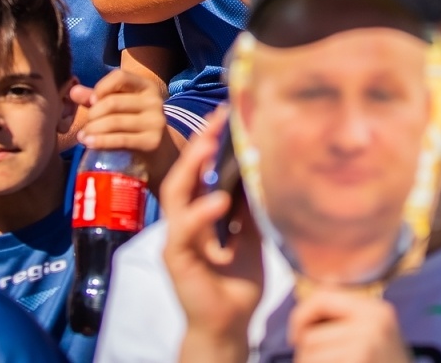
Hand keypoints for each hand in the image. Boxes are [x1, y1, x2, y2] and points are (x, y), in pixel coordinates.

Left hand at [75, 70, 166, 152]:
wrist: (159, 151)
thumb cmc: (133, 123)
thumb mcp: (118, 106)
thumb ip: (96, 97)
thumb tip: (73, 90)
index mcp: (146, 86)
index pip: (120, 76)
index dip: (101, 87)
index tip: (90, 101)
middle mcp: (154, 101)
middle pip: (113, 102)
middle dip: (93, 114)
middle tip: (86, 125)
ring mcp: (155, 122)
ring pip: (114, 122)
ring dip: (93, 130)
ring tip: (83, 136)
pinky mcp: (152, 142)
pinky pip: (120, 140)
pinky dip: (101, 142)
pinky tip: (90, 143)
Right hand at [162, 109, 263, 348]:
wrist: (229, 325)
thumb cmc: (238, 283)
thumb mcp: (253, 236)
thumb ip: (252, 207)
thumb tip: (265, 171)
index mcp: (199, 213)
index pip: (199, 170)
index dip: (209, 142)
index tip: (228, 115)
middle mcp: (183, 221)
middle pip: (183, 173)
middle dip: (199, 143)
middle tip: (218, 118)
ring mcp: (176, 239)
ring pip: (175, 194)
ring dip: (193, 167)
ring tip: (210, 144)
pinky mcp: (176, 259)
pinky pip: (184, 231)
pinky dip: (201, 213)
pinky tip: (219, 201)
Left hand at [287, 289, 410, 362]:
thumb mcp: (378, 333)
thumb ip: (350, 312)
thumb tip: (327, 279)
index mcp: (377, 310)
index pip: (322, 298)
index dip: (300, 316)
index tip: (296, 337)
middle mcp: (373, 324)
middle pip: (310, 336)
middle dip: (306, 354)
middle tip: (321, 362)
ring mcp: (366, 347)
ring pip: (308, 357)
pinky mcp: (359, 362)